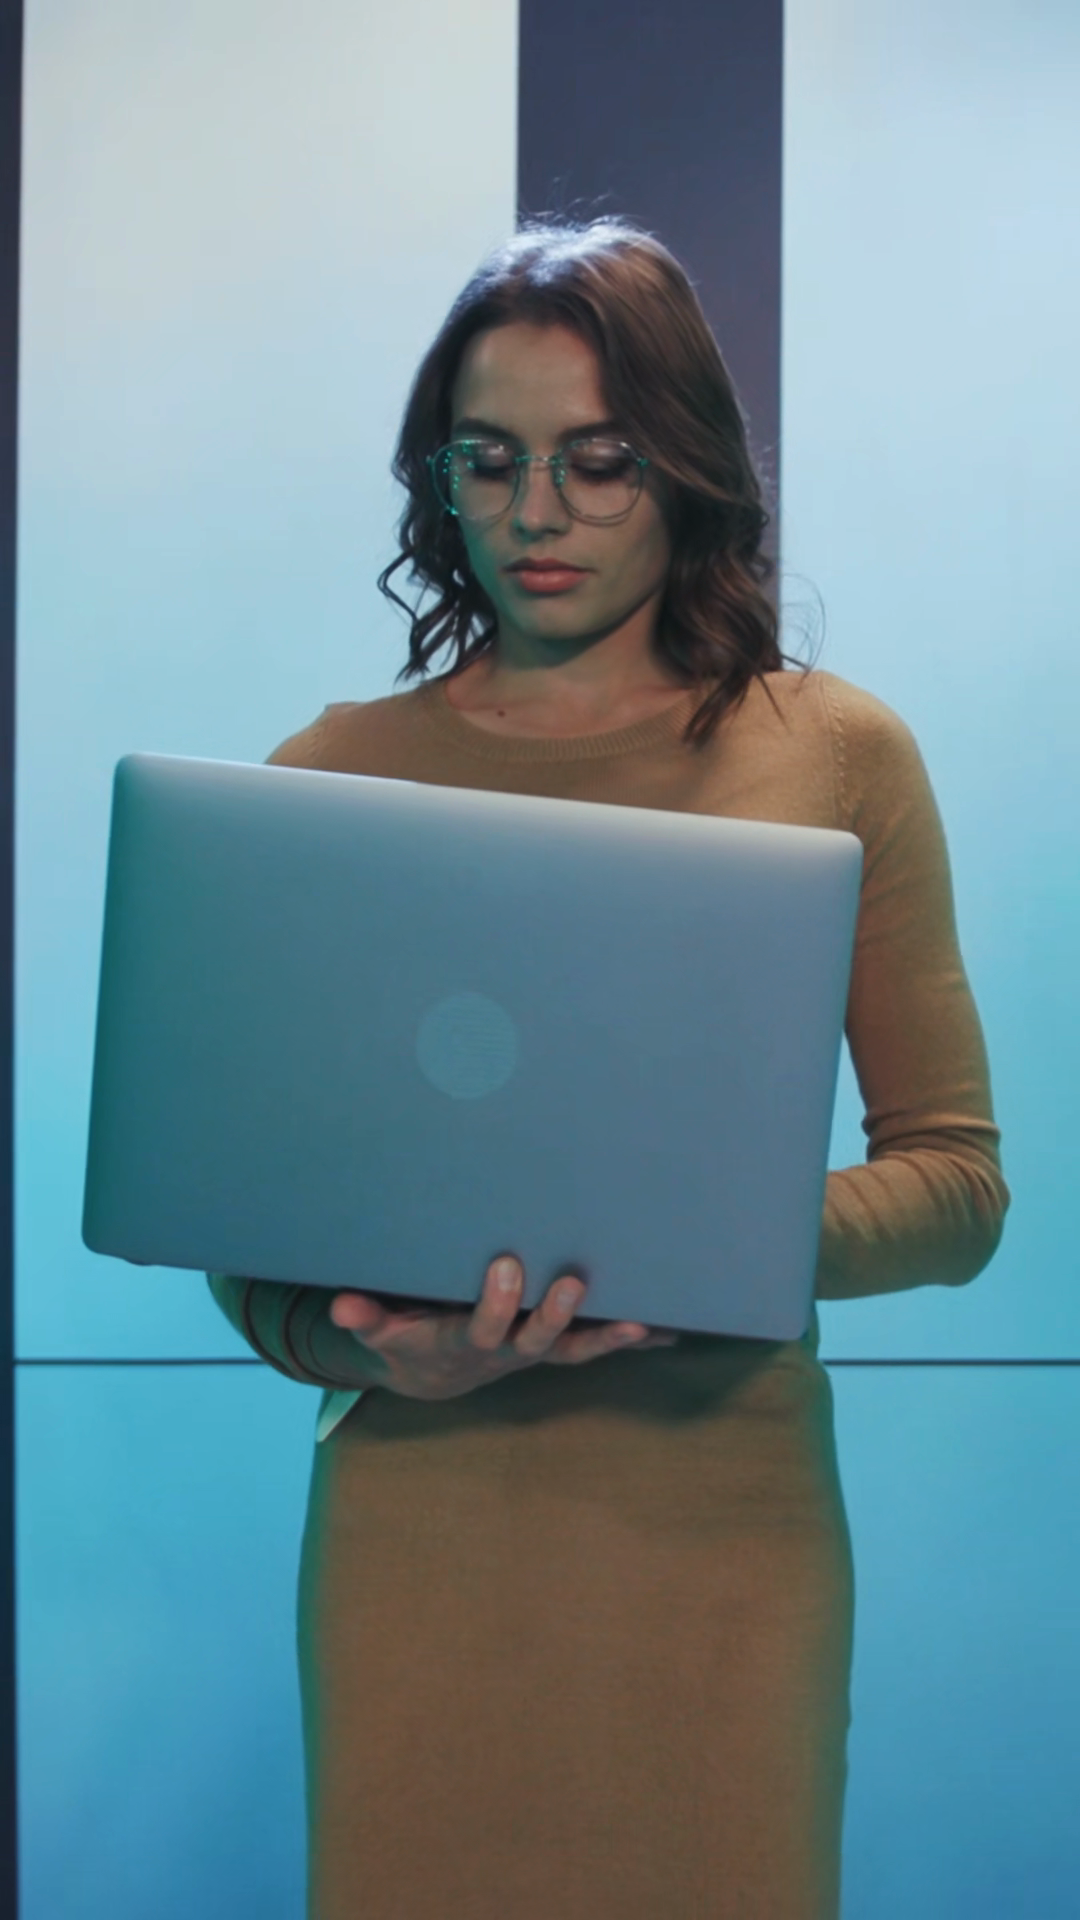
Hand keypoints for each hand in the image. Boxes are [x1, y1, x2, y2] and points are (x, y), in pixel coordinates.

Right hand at [328, 1256, 677, 1401]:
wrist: (434, 1376)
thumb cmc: (409, 1338)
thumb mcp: (383, 1332)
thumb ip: (366, 1318)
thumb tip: (340, 1306)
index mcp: (465, 1343)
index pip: (482, 1327)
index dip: (496, 1302)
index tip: (507, 1263)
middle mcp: (507, 1352)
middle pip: (538, 1340)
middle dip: (556, 1314)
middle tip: (574, 1281)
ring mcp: (536, 1352)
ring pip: (577, 1349)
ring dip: (612, 1338)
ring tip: (645, 1322)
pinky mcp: (556, 1347)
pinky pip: (596, 1346)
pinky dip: (630, 1340)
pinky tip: (670, 1328)